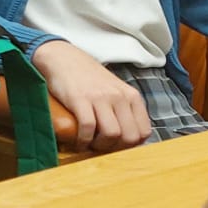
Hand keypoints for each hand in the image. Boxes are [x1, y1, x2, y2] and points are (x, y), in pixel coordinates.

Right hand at [30, 40, 151, 152]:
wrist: (64, 59)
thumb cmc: (87, 78)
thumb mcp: (114, 90)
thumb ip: (123, 109)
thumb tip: (127, 137)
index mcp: (131, 96)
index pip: (143, 131)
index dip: (131, 146)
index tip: (117, 146)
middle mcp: (119, 96)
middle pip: (129, 137)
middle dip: (115, 149)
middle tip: (102, 148)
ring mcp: (100, 97)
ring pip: (111, 134)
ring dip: (99, 146)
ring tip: (90, 144)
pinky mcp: (80, 99)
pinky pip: (88, 128)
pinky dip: (83, 141)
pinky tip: (78, 141)